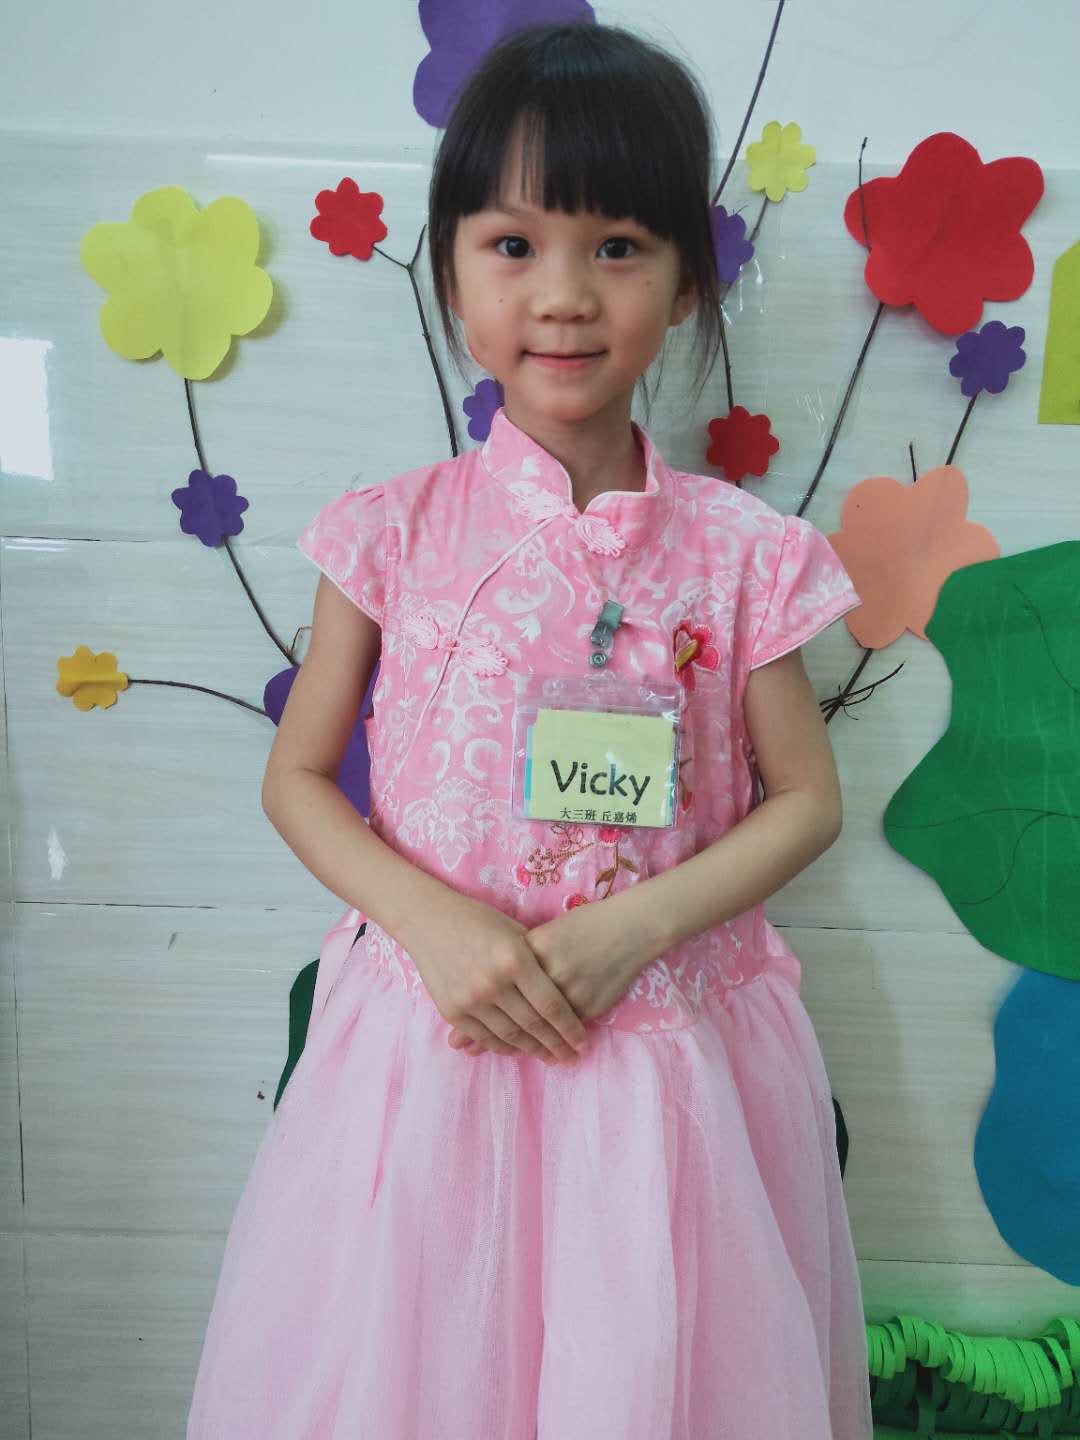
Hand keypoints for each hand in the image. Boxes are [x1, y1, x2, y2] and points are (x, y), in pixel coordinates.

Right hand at [402, 890, 589, 1065]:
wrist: (427, 919)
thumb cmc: (477, 918)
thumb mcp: (514, 931)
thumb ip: (536, 960)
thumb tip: (562, 990)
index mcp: (515, 959)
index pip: (551, 1005)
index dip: (570, 1029)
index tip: (582, 1043)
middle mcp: (493, 983)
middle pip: (534, 1025)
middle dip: (557, 1046)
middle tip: (572, 1059)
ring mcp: (470, 999)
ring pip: (510, 1036)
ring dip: (533, 1051)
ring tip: (551, 1059)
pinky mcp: (452, 1011)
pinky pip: (484, 1037)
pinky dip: (504, 1047)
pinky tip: (519, 1051)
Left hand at [448, 896, 653, 1058]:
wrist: (628, 927)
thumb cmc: (583, 926)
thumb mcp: (544, 934)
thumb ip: (518, 956)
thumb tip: (489, 988)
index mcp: (526, 950)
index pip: (494, 988)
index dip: (475, 1015)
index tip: (459, 1038)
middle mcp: (542, 972)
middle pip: (510, 1013)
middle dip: (486, 1037)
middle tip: (468, 1052)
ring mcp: (565, 991)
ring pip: (535, 1027)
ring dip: (521, 1046)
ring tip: (490, 1053)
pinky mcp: (586, 1005)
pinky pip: (559, 1030)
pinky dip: (549, 1041)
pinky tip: (540, 1049)